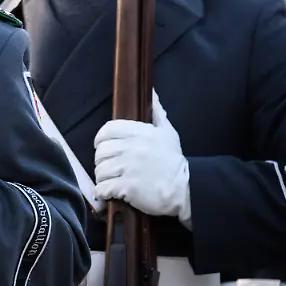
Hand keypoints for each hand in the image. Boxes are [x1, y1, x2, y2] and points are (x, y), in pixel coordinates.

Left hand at [93, 90, 191, 226]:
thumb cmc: (173, 161)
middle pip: (101, 152)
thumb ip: (157, 112)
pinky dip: (103, 192)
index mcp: (140, 132)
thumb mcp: (168, 132)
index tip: (102, 147)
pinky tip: (109, 192)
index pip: (107, 130)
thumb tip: (152, 93)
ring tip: (110, 180)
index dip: (100, 139)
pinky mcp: (128, 186)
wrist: (185, 188)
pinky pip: (103, 187)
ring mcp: (129, 167)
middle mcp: (132, 148)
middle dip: (102, 161)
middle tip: (109, 167)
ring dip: (102, 177)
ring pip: (100, 170)